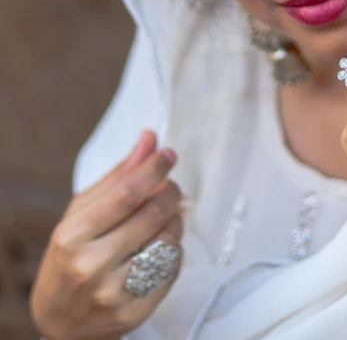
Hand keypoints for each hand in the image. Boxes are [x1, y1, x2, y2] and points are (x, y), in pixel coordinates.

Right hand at [30, 130, 183, 339]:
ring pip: (168, 242)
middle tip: (171, 185)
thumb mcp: (82, 212)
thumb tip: (150, 138)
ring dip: (175, 221)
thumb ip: (118, 175)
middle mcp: (90, 266)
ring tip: (164, 217)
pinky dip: (173, 251)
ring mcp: (113, 294)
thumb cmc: (71, 254)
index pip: (125, 194)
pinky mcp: (134, 313)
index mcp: (72, 235)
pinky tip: (160, 246)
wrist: (59, 319)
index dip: (153, 170)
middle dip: (171, 192)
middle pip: (151, 215)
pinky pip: (172, 270)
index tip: (169, 153)